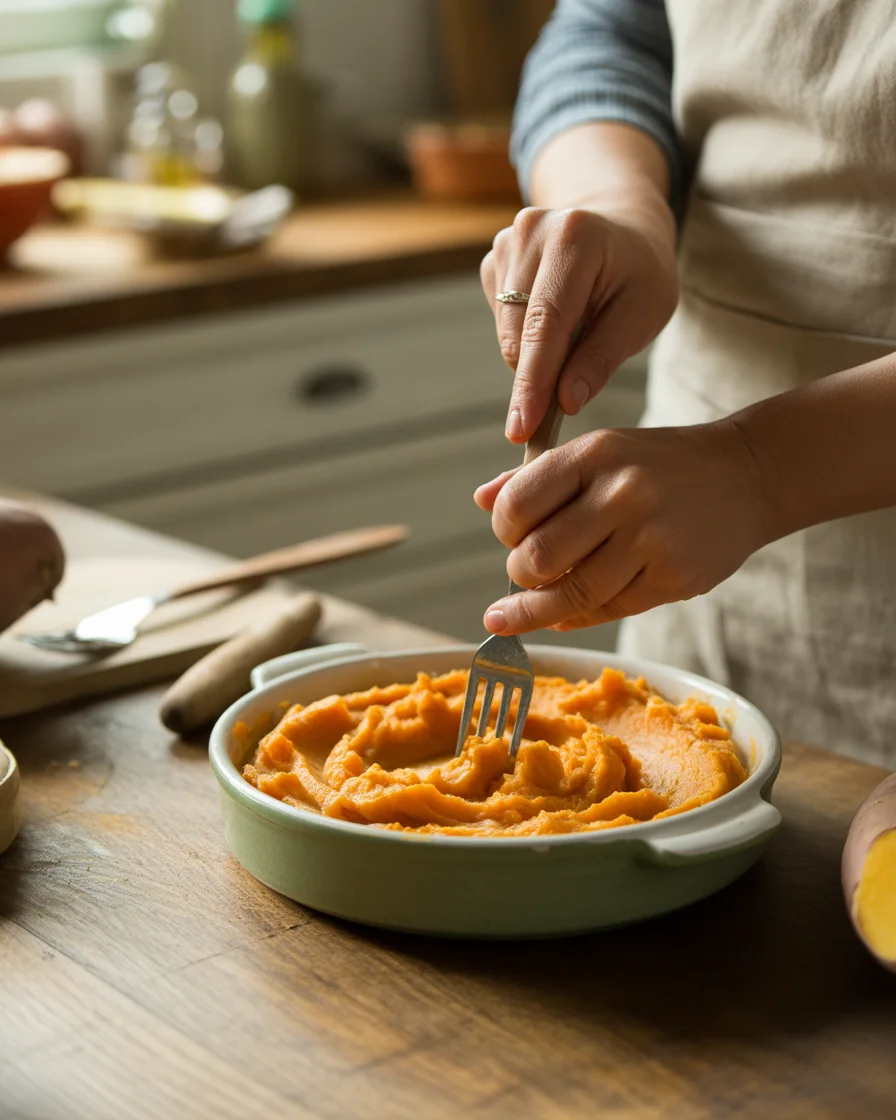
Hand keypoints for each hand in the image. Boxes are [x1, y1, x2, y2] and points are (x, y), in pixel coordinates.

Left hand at [474, 421, 772, 633]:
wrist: (748, 475)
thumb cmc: (660, 465)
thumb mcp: (602, 451)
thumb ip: (541, 477)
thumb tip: (483, 500)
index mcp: (595, 454)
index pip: (518, 504)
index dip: (503, 530)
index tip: (509, 539)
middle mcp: (622, 494)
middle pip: (537, 558)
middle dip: (519, 576)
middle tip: (523, 575)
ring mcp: (650, 539)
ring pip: (571, 594)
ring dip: (538, 610)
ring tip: (520, 612)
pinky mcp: (673, 577)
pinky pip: (609, 609)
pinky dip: (578, 616)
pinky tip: (564, 615)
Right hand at [480, 205, 677, 441]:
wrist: (622, 227)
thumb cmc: (639, 273)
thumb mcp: (643, 314)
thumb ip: (602, 358)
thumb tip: (565, 402)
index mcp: (575, 237)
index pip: (546, 323)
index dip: (533, 381)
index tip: (522, 427)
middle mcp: (531, 232)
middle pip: (519, 332)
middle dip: (535, 379)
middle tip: (563, 403)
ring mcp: (507, 243)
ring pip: (506, 333)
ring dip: (535, 356)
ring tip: (578, 337)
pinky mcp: (494, 260)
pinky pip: (502, 323)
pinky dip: (526, 338)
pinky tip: (558, 320)